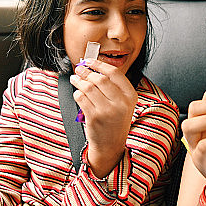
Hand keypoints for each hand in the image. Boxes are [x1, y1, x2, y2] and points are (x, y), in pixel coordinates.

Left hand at [69, 59, 136, 176]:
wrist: (111, 145)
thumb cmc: (114, 121)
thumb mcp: (122, 103)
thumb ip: (112, 86)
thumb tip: (93, 67)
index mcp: (130, 96)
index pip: (114, 73)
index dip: (99, 64)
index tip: (90, 61)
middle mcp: (121, 103)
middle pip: (100, 79)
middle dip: (86, 72)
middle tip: (79, 69)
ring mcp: (108, 111)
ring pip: (89, 88)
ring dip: (79, 81)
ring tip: (75, 79)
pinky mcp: (95, 118)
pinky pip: (81, 99)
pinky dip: (77, 93)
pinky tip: (77, 93)